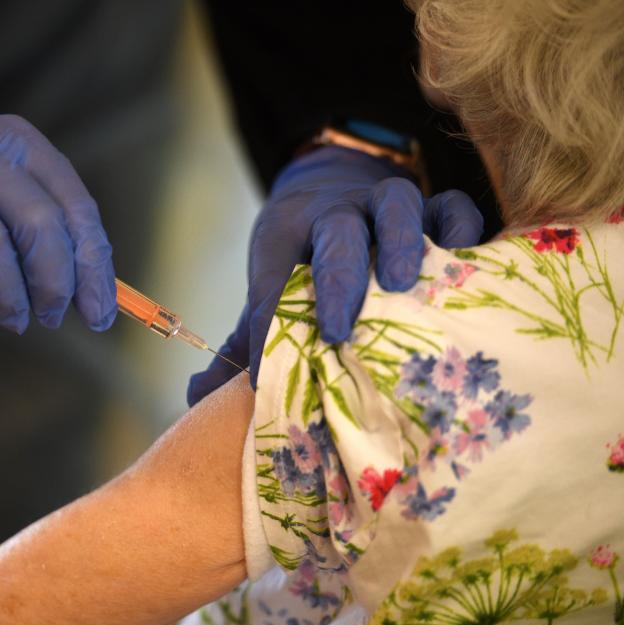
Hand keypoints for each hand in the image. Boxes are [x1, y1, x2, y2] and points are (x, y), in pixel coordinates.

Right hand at [0, 109, 116, 332]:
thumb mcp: (0, 187)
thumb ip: (44, 229)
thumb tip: (95, 295)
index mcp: (20, 144)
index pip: (76, 208)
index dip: (93, 267)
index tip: (99, 315)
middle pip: (40, 223)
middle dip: (56, 282)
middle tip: (53, 317)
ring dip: (11, 295)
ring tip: (16, 322)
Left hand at [187, 146, 482, 405]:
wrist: (328, 186)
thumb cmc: (297, 256)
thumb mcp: (266, 287)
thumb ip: (242, 341)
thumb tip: (197, 397)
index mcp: (287, 237)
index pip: (277, 277)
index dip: (271, 322)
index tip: (266, 374)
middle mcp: (336, 214)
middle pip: (336, 233)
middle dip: (335, 280)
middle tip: (336, 329)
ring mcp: (384, 205)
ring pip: (395, 205)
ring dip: (399, 242)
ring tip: (400, 284)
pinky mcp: (430, 204)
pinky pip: (451, 204)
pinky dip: (462, 227)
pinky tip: (468, 262)